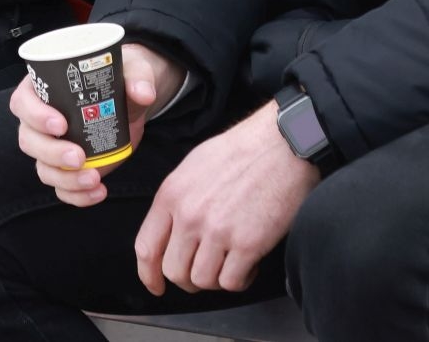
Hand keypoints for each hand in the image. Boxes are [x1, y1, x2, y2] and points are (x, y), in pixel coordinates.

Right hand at [13, 42, 185, 207]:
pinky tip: (99, 191)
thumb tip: (143, 92)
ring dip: (65, 179)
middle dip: (51, 153)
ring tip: (94, 178)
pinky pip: (62, 188)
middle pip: (29, 140)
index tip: (61, 124)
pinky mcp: (68, 169)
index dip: (35, 115)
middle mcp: (40, 120)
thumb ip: (137, 78)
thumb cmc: (120, 77)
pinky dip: (77, 195)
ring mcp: (52, 147)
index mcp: (43, 88)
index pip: (23, 102)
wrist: (131, 102)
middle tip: (78, 157)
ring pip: (44, 169)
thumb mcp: (132, 71)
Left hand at [133, 102, 320, 296]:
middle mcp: (190, 215)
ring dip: (216, 278)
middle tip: (205, 269)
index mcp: (172, 194)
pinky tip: (248, 262)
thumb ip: (178, 200)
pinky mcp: (247, 244)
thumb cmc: (243, 150)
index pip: (147, 247)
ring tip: (230, 260)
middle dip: (188, 278)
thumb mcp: (194, 166)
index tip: (155, 285)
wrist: (282, 144)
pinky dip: (241, 279)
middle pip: (174, 272)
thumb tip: (172, 230)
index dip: (148, 274)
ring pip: (202, 281)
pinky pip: (232, 282)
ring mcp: (218, 231)